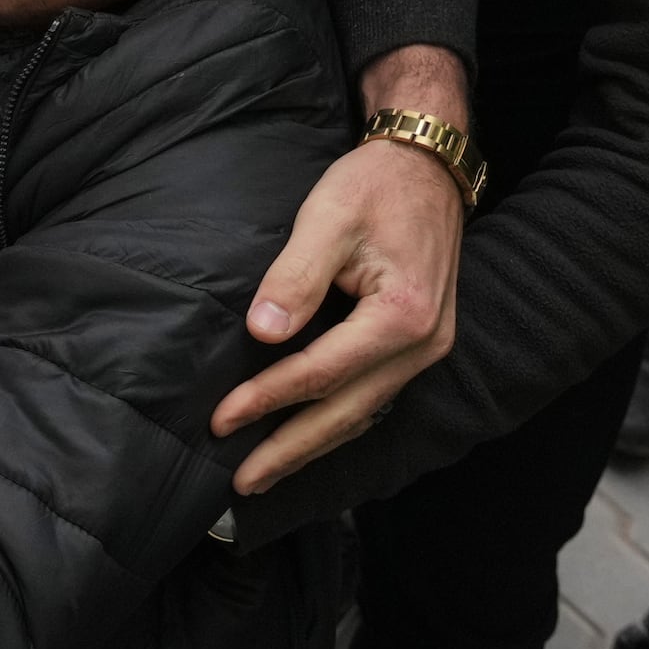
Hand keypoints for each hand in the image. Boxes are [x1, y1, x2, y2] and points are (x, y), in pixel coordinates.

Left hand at [213, 45, 468, 493]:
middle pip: (346, 413)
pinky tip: (304, 437)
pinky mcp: (419, 345)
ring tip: (263, 473)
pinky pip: (373, 396)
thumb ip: (294, 278)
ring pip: (363, 413)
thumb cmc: (375, 185)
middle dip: (290, 451)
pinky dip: (335, 422)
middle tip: (240, 483)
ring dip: (311, 446)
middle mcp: (424, 343)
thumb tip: (263, 333)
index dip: (268, 399)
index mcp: (402, 314)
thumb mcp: (328, 217)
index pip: (321, 373)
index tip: (220, 421)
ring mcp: (428, 348)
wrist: (427, 165)